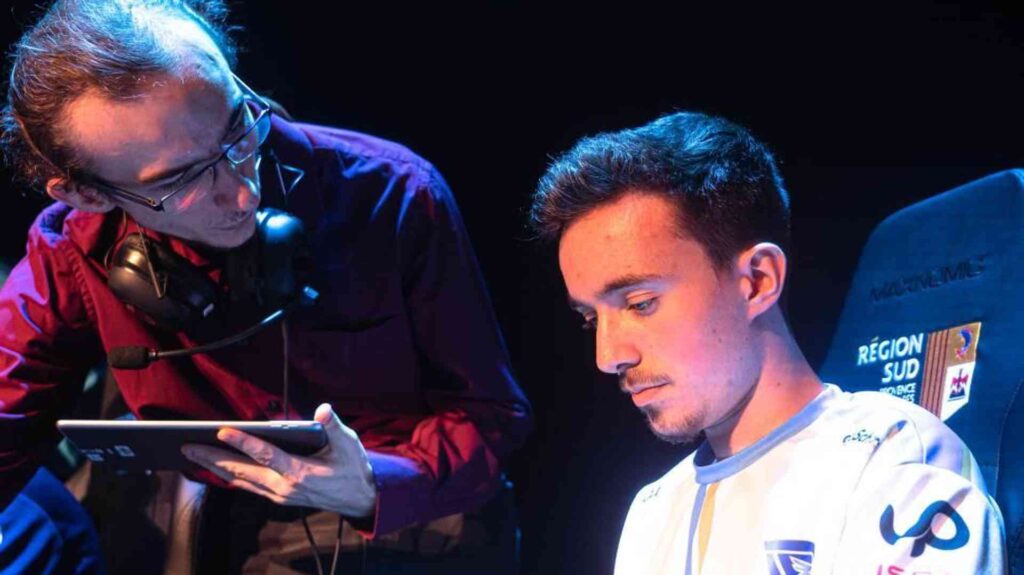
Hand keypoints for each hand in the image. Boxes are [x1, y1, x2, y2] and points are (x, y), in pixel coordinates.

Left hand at [181, 403, 377, 517]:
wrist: (358, 498)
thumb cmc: (352, 467)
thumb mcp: (348, 444)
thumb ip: (332, 426)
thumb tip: (322, 409)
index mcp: (299, 472)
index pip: (265, 454)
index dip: (242, 441)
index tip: (221, 430)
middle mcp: (284, 486)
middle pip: (241, 471)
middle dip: (212, 458)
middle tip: (187, 446)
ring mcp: (279, 494)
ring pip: (240, 480)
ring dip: (215, 468)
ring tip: (193, 456)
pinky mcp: (278, 497)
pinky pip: (248, 486)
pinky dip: (229, 476)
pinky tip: (216, 469)